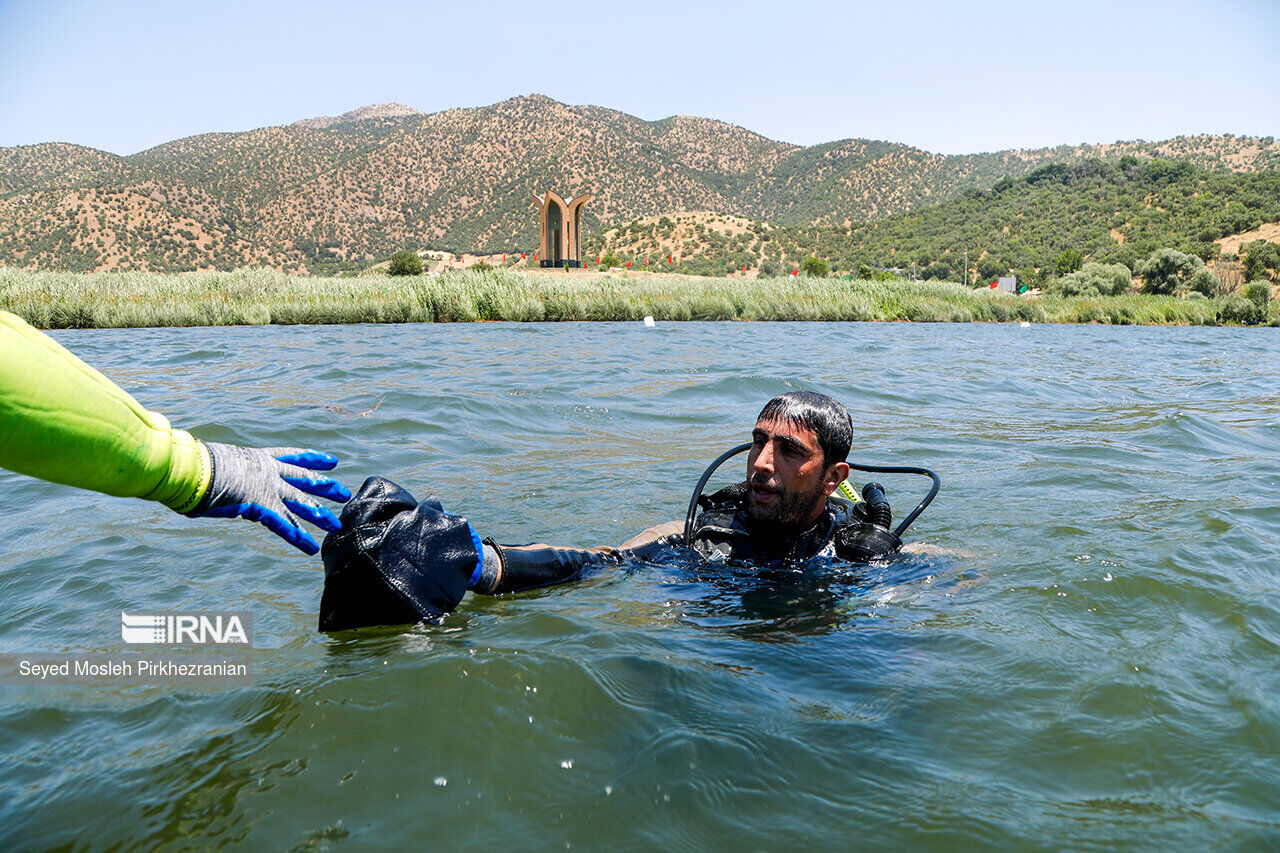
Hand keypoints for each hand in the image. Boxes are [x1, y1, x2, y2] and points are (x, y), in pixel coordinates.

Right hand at [190, 443, 352, 554]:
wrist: (195, 468)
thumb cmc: (194, 465)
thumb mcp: (214, 464)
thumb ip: (223, 472)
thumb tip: (208, 476)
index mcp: (258, 458)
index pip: (293, 457)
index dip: (313, 459)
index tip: (332, 461)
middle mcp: (269, 472)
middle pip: (305, 480)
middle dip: (326, 487)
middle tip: (345, 493)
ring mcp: (268, 490)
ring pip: (302, 504)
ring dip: (320, 516)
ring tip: (338, 526)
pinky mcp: (262, 508)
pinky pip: (284, 526)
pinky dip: (298, 538)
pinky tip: (312, 548)